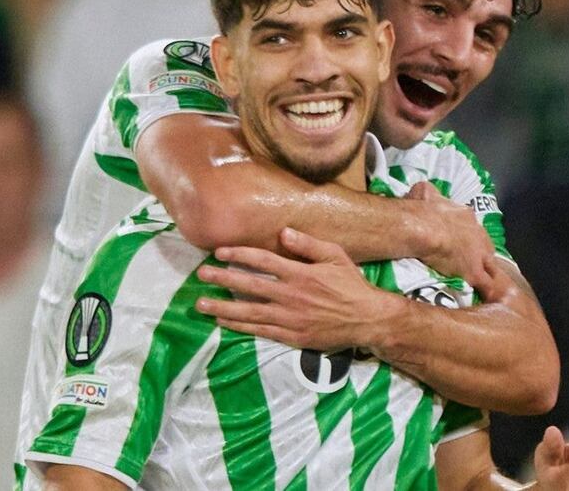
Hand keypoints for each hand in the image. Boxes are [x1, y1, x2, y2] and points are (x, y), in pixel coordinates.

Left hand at [194, 227, 401, 350]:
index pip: (262, 261)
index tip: (219, 252)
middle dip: (222, 279)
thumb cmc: (351, 284)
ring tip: (201, 305)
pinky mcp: (291, 336)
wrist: (367, 319)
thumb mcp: (335, 256)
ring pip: (249, 312)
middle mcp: (291, 295)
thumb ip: (309, 244)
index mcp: (300, 273)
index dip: (239, 255)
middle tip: (201, 275)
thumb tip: (284, 232)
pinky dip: (240, 326)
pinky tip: (223, 322)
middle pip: (250, 286)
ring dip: (223, 307)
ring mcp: (289, 318)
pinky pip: (260, 330)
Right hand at [406, 182, 500, 297]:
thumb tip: (422, 191)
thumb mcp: (424, 191)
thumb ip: (428, 192)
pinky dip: (487, 289)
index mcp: (466, 215)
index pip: (472, 225)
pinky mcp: (475, 272)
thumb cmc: (423, 210)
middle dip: (481, 252)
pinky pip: (487, 284)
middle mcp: (478, 233)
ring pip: (490, 265)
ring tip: (485, 280)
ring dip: (487, 271)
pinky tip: (488, 296)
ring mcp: (479, 254)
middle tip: (474, 260)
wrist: (425, 229)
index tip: (463, 239)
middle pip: (486, 245)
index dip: (468, 234)